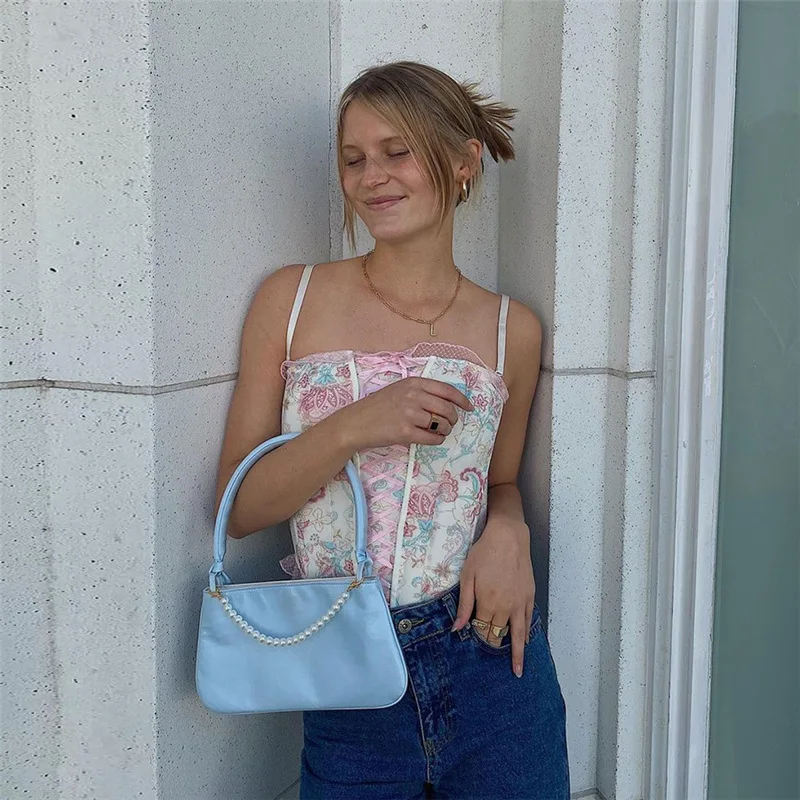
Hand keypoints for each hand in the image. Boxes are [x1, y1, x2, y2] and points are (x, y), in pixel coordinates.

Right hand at [337, 377, 473, 449]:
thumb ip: (421, 391)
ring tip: (439, 432)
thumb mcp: (399, 390)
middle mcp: (413, 396)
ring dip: (445, 430)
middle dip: (453, 418)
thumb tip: (447, 401)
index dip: (462, 400)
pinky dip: (437, 440)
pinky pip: (432, 438)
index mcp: (414, 383)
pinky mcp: (405, 432)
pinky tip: (433, 439)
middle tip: (450, 424)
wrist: (356, 423)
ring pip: (442, 424)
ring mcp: (409, 414)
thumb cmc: (378, 406)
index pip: (447, 390)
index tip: (469, 407)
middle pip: (447, 408)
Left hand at [451, 520, 534, 676]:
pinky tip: (525, 644)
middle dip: (492, 645)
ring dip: (517, 654)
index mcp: (488, 604)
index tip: (473, 642)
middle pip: (498, 635)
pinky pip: (527, 621)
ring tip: (518, 671)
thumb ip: (464, 605)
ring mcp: (519, 604)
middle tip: (488, 658)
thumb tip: (457, 629)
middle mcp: (505, 608)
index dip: (477, 637)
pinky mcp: (529, 597)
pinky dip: (526, 635)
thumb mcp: (467, 576)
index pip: (481, 630)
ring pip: (517, 634)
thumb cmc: (484, 554)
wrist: (508, 538)